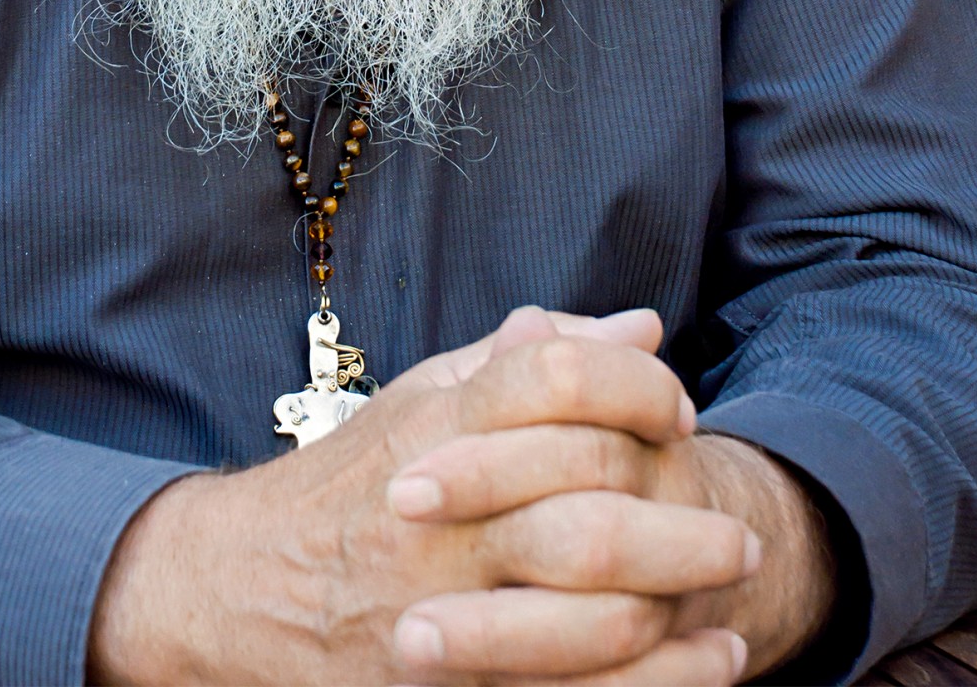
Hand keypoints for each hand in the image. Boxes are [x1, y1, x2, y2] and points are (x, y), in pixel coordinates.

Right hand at [88, 307, 759, 686]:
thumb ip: (526, 361)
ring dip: (681, 600)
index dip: (636, 389)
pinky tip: (706, 662)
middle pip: (589, 498)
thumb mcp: (423, 400)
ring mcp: (440, 607)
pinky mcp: (446, 685)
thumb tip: (640, 326)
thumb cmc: (348, 486)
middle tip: (738, 525)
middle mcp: (440, 512)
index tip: (677, 415)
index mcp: (435, 425)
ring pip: (591, 608)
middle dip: (683, 516)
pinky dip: (658, 682)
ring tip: (735, 592)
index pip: (555, 377)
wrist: (238, 591)